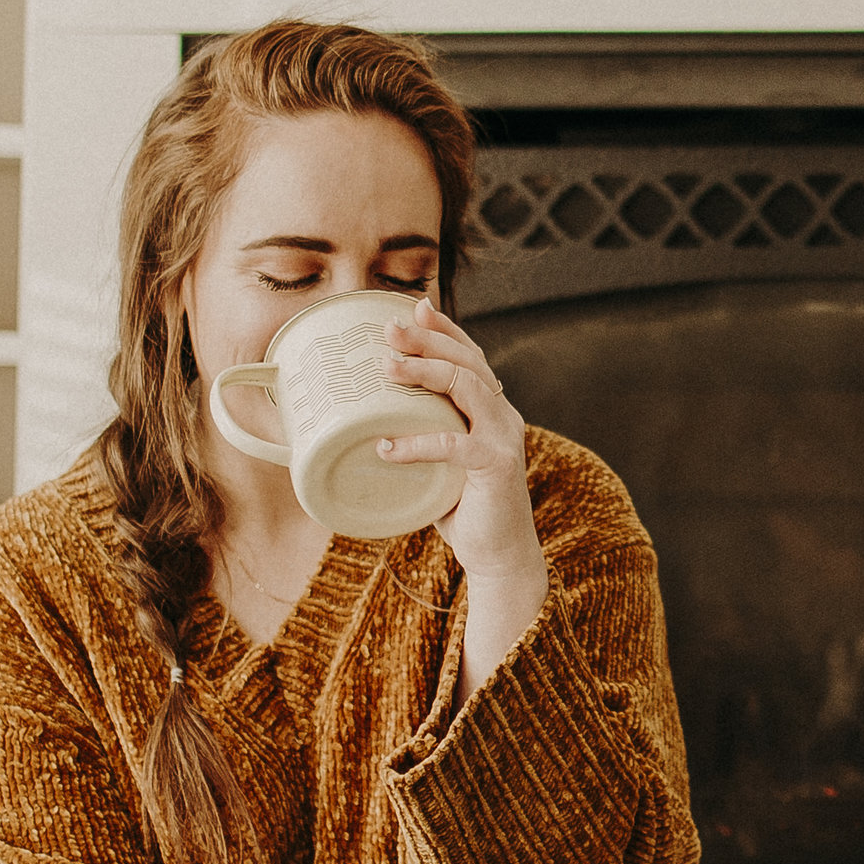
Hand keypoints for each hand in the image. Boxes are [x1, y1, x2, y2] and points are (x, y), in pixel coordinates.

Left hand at [379, 297, 544, 583]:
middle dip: (429, 340)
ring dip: (426, 372)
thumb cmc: (463, 510)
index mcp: (491, 412)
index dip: (447, 331)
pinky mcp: (498, 466)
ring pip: (468, 388)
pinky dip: (416, 442)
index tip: (415, 308)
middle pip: (469, 363)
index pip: (472, 359)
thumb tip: (359, 426)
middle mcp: (503, 418)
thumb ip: (418, 439)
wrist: (499, 555)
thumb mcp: (438, 466)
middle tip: (390, 330)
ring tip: (387, 367)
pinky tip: (385, 446)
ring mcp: (504, 439)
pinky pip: (453, 444)